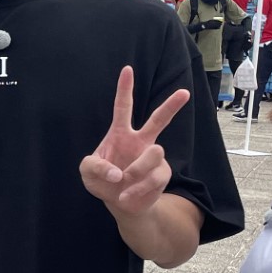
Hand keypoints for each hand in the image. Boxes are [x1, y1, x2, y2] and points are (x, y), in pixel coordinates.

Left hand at [80, 65, 189, 215]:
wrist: (121, 203)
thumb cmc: (103, 181)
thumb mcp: (87, 172)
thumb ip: (94, 167)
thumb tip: (117, 173)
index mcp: (120, 133)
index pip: (123, 107)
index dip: (125, 88)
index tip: (127, 69)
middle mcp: (140, 141)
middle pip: (158, 120)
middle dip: (172, 106)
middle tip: (184, 92)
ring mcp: (153, 157)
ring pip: (154, 153)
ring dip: (136, 169)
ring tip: (123, 180)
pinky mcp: (162, 173)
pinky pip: (153, 178)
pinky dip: (137, 188)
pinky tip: (126, 195)